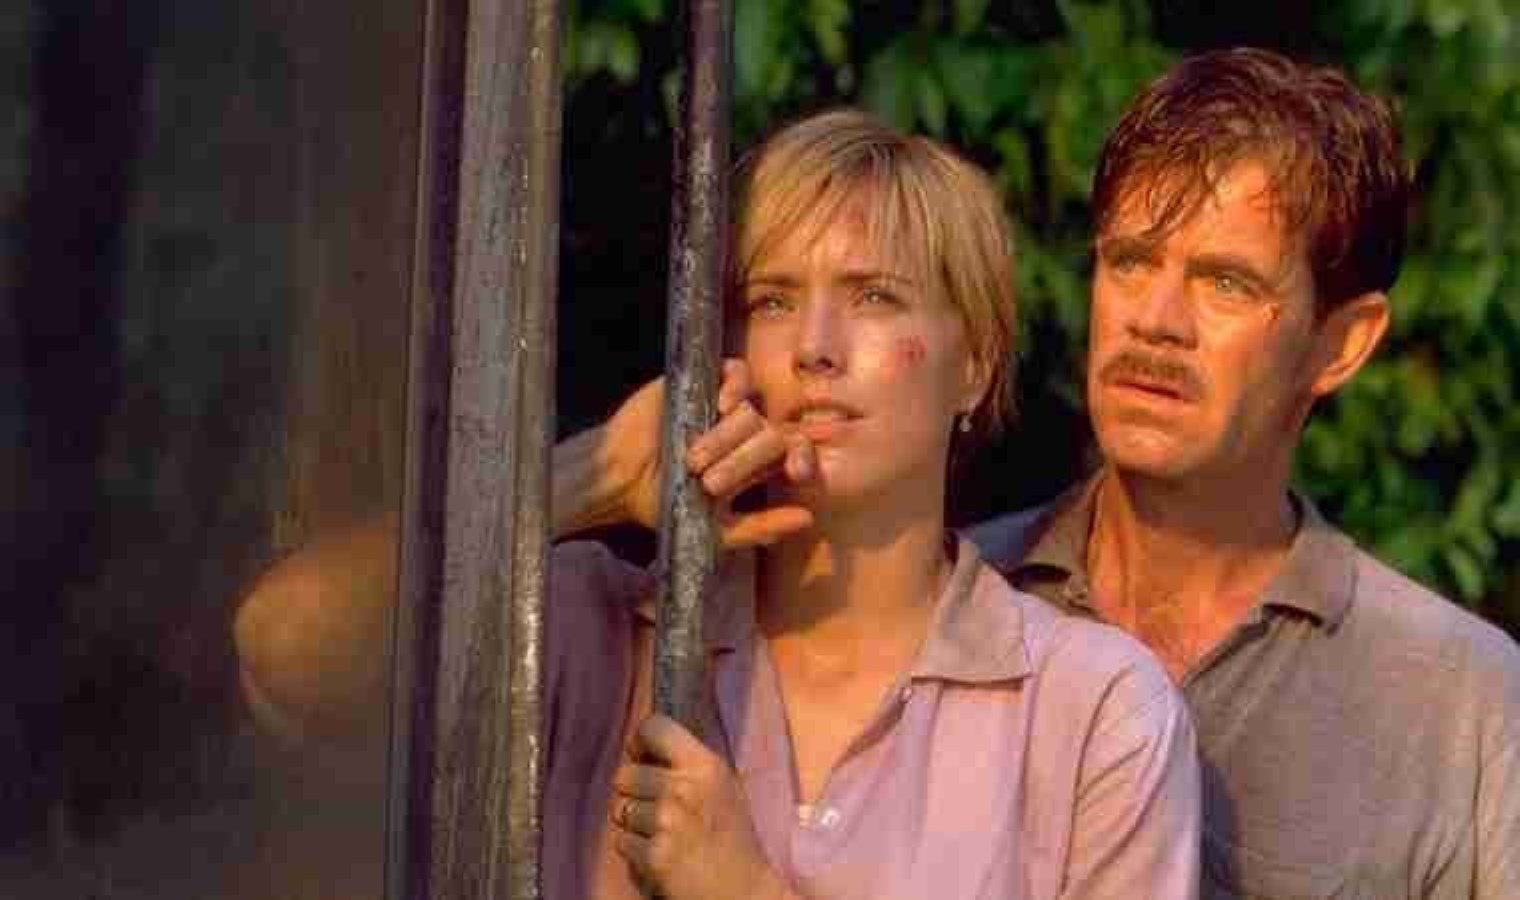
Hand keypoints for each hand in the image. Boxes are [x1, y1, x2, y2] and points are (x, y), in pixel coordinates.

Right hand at [598, 359, 815, 546]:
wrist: (621, 481)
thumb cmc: (668, 506)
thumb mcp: (717, 532)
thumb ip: (761, 528)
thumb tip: (807, 519)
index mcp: (758, 465)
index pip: (798, 454)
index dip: (803, 460)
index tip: (796, 474)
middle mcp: (749, 434)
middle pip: (774, 435)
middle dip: (745, 462)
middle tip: (708, 483)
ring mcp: (728, 406)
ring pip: (753, 411)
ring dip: (725, 438)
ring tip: (692, 459)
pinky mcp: (706, 381)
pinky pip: (739, 373)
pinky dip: (736, 387)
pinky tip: (720, 407)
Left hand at [611, 715, 789, 899]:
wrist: (742, 889)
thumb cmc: (731, 836)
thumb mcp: (721, 785)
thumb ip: (686, 763)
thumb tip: (641, 746)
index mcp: (704, 764)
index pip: (653, 727)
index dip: (640, 742)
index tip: (643, 758)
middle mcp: (683, 787)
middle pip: (624, 774)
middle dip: (634, 792)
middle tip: (659, 810)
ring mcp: (667, 821)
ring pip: (620, 810)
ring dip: (634, 825)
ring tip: (663, 835)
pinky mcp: (654, 854)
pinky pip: (622, 842)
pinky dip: (635, 852)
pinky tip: (660, 855)